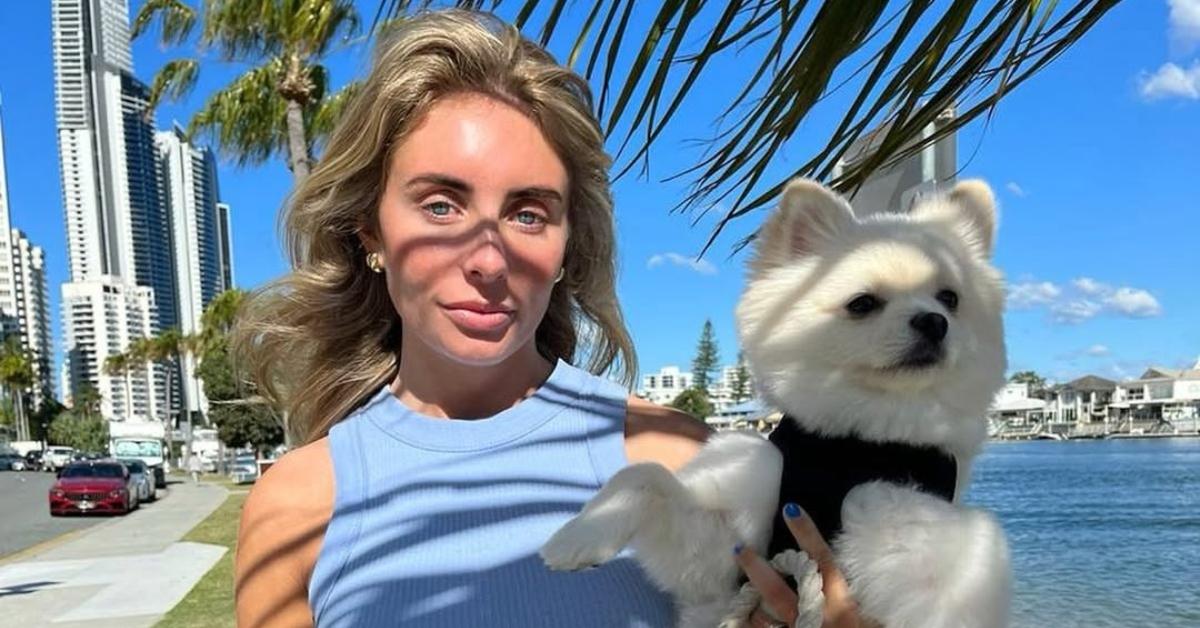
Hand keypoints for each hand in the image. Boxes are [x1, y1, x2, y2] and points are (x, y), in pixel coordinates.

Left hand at [737, 504, 875, 627]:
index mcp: (842, 608)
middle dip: (758, 571)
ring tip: (738, 593)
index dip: (807, 535)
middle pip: (780, 593)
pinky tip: (740, 620)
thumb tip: (834, 573)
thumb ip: (855, 600)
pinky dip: (750, 627)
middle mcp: (817, 621)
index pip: (824, 563)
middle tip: (740, 549)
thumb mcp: (871, 618)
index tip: (791, 508)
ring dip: (748, 605)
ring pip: (765, 619)